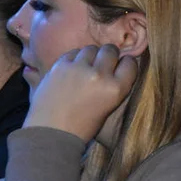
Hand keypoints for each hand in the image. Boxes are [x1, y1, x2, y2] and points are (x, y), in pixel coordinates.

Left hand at [24, 44, 138, 140]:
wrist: (50, 132)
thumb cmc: (81, 127)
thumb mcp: (107, 108)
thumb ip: (113, 87)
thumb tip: (114, 68)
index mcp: (115, 89)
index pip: (130, 63)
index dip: (125, 64)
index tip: (120, 67)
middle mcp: (99, 75)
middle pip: (110, 51)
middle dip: (108, 56)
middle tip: (101, 64)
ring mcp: (78, 68)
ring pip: (91, 48)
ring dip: (91, 55)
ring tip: (85, 67)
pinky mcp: (60, 65)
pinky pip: (73, 52)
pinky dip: (74, 58)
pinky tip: (71, 69)